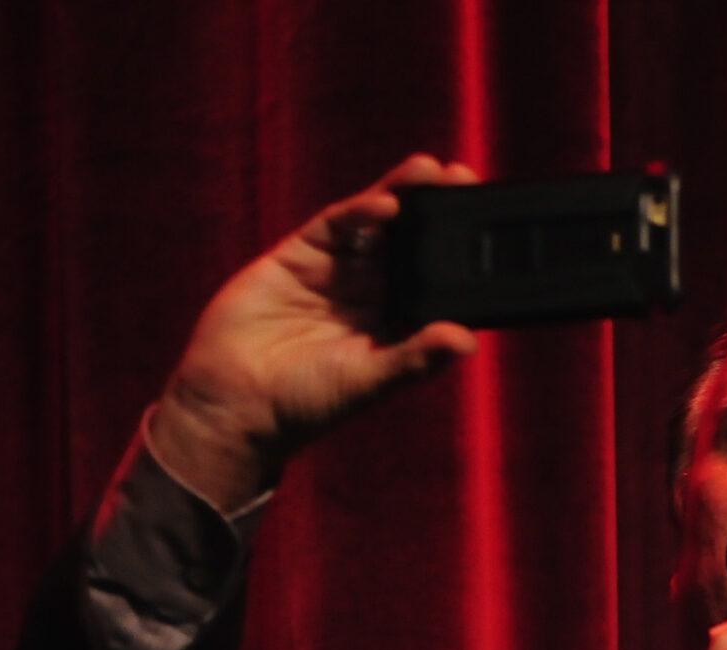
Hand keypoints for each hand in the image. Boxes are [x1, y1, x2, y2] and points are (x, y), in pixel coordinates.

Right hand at [150, 154, 482, 509]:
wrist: (236, 401)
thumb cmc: (308, 402)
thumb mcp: (369, 381)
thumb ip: (415, 358)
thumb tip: (467, 339)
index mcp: (398, 322)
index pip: (437, 280)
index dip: (460, 254)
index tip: (490, 229)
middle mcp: (372, 291)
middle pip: (411, 242)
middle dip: (436, 209)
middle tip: (466, 176)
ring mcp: (337, 270)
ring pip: (377, 224)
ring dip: (403, 196)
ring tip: (432, 170)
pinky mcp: (299, 255)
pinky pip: (336, 225)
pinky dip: (360, 212)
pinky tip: (386, 204)